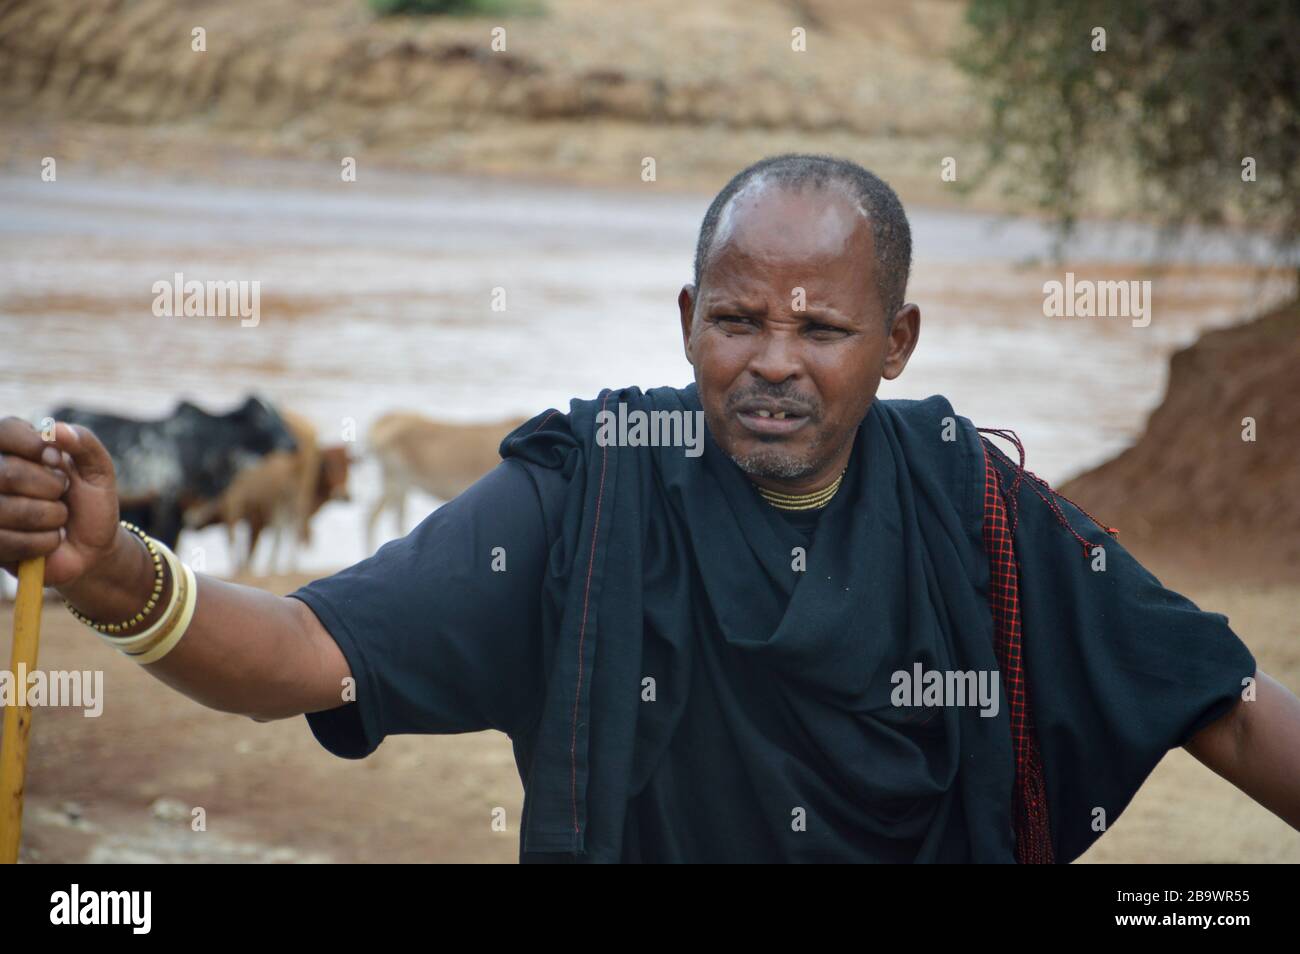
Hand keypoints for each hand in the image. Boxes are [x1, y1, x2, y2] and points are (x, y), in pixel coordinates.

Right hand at [0, 416, 120, 587]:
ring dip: (50, 517)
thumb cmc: (90, 501)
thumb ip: (83, 442)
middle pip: (7, 473)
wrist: (93, 547)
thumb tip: (56, 429)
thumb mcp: (98, 469)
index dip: (35, 446)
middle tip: (62, 494)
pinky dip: (43, 542)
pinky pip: (8, 541)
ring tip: (59, 518)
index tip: (59, 461)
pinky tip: (51, 540)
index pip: (5, 431)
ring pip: (5, 509)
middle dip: (50, 487)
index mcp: (13, 450)